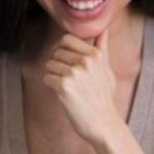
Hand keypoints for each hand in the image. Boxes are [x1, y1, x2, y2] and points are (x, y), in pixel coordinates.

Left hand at [43, 28, 124, 147]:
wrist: (104, 124)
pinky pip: (46, 78)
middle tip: (65, 77)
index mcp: (95, 55)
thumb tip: (103, 29)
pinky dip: (50, 85)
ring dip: (53, 75)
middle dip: (57, 63)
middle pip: (56, 52)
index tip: (64, 60)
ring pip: (49, 64)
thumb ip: (102, 48)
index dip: (61, 48)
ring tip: (66, 87)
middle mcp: (85, 61)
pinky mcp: (64, 87)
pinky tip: (61, 94)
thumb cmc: (105, 98)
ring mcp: (74, 73)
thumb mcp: (107, 70)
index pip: (66, 39)